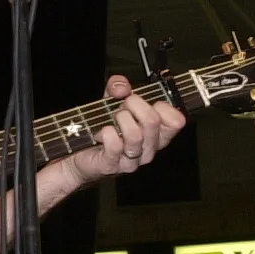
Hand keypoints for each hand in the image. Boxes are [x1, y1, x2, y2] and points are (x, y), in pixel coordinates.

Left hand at [48, 75, 187, 191]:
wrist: (78, 154)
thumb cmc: (103, 128)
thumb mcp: (111, 101)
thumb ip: (118, 87)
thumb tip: (122, 86)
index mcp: (156, 134)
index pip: (176, 121)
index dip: (162, 106)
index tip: (147, 102)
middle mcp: (148, 149)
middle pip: (153, 121)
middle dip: (134, 105)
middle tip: (122, 106)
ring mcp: (132, 161)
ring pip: (135, 135)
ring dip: (120, 119)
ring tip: (111, 119)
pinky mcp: (112, 166)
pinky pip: (115, 146)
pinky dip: (106, 133)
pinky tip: (101, 132)